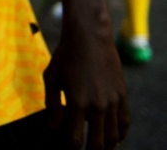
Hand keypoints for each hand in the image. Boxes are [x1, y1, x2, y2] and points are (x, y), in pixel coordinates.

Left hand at [44, 8, 128, 149]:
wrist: (89, 37)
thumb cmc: (65, 56)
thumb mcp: (51, 78)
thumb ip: (51, 104)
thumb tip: (52, 127)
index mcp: (76, 102)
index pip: (75, 139)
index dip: (71, 148)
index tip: (68, 147)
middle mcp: (97, 105)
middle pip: (97, 143)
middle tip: (84, 149)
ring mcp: (113, 101)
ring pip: (113, 136)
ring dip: (106, 145)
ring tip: (98, 146)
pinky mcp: (122, 95)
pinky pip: (125, 122)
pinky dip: (120, 134)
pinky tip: (114, 138)